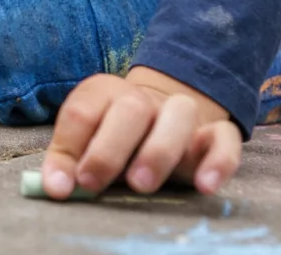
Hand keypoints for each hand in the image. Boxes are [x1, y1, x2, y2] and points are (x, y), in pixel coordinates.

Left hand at [41, 68, 241, 198]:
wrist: (163, 115)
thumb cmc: (115, 137)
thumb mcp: (87, 143)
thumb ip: (69, 161)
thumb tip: (55, 187)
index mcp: (104, 93)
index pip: (82, 110)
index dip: (69, 145)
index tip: (64, 184)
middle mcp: (142, 98)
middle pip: (129, 109)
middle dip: (109, 147)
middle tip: (92, 183)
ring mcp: (180, 113)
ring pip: (178, 114)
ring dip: (159, 149)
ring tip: (140, 184)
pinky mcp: (215, 134)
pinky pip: (224, 139)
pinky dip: (218, 161)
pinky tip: (204, 186)